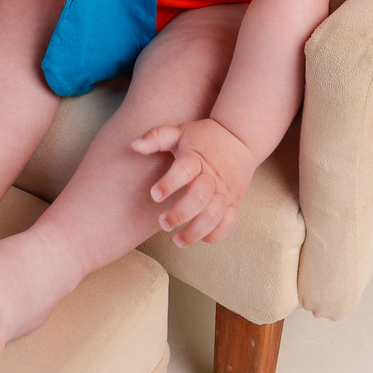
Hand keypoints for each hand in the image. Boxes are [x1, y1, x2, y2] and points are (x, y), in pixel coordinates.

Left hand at [131, 118, 256, 246]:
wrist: (239, 136)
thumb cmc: (204, 137)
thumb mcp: (180, 132)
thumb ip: (156, 137)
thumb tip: (134, 145)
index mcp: (196, 158)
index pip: (184, 170)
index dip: (169, 183)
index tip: (154, 195)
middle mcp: (213, 177)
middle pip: (198, 199)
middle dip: (179, 215)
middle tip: (162, 222)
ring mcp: (225, 191)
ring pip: (213, 216)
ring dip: (195, 232)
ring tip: (177, 240)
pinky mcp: (234, 202)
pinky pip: (227, 224)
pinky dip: (215, 235)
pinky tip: (200, 237)